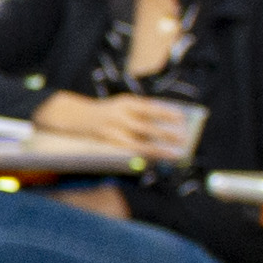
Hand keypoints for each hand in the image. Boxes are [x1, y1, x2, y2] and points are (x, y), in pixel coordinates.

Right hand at [30, 89, 173, 154]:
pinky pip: (131, 152)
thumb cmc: (111, 112)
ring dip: (159, 150)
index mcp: (126, 102)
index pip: (149, 107)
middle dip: (165, 133)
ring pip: (139, 144)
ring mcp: (113, 132)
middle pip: (146, 127)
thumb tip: (169, 126)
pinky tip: (157, 159)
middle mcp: (118, 116)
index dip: (166, 112)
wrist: (79, 117)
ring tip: (175, 154)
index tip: (182, 117)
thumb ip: (143, 113)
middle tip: (183, 138)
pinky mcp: (110, 145)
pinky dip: (146, 156)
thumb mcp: (125, 106)